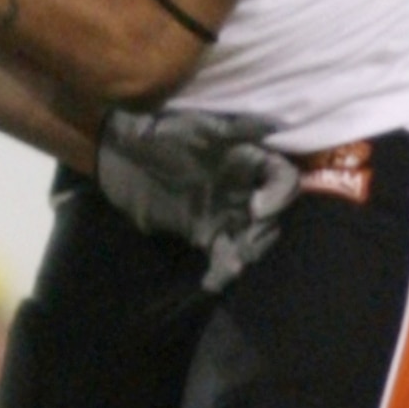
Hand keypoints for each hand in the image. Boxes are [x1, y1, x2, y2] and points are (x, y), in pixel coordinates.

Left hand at [95, 107, 299, 292]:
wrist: (124, 155)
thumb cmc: (164, 133)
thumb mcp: (200, 125)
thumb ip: (237, 129)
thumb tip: (269, 126)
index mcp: (251, 162)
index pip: (284, 180)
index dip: (280, 196)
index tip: (257, 208)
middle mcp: (246, 190)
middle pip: (273, 218)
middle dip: (263, 233)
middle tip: (243, 243)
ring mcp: (227, 215)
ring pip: (252, 241)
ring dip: (247, 255)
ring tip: (233, 264)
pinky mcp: (205, 235)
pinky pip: (222, 257)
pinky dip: (221, 272)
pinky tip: (211, 282)